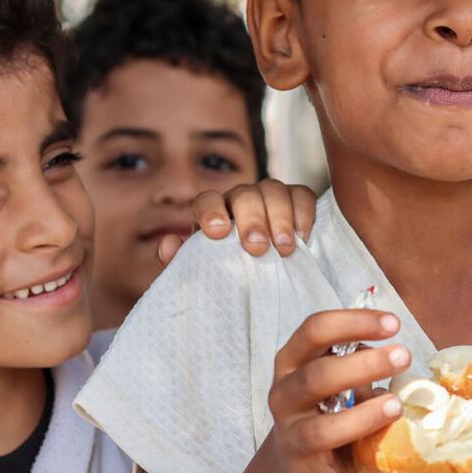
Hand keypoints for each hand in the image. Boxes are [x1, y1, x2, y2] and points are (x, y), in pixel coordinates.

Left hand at [157, 178, 318, 265]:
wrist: (267, 283)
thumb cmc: (230, 275)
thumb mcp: (203, 274)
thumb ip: (181, 262)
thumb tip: (167, 245)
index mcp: (214, 212)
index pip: (207, 199)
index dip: (211, 212)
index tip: (218, 233)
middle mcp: (241, 199)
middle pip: (245, 193)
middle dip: (252, 219)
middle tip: (257, 248)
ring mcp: (270, 197)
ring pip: (274, 189)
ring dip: (280, 217)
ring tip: (284, 248)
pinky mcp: (298, 201)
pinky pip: (302, 194)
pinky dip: (303, 212)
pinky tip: (303, 237)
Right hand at [266, 309, 409, 472]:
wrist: (298, 463)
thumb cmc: (326, 406)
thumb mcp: (333, 377)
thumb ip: (357, 362)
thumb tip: (395, 355)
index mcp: (291, 364)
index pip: (313, 332)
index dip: (353, 322)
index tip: (394, 323)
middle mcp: (285, 400)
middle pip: (316, 378)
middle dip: (363, 366)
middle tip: (404, 357)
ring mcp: (294, 442)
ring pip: (321, 431)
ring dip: (362, 418)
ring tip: (397, 407)